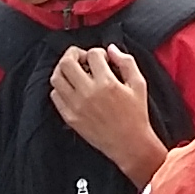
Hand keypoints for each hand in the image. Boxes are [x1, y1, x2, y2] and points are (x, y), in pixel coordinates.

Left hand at [51, 45, 157, 164]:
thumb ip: (126, 62)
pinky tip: (71, 88)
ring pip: (56, 78)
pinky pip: (55, 96)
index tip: (102, 59)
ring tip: (74, 71)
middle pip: (67, 62)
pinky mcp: (70, 118)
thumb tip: (111, 49)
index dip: (98, 52)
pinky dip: (60, 88)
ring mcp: (76, 106)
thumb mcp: (139, 84)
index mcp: (107, 83)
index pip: (92, 54)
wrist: (129, 144)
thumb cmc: (136, 115)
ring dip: (63, 69)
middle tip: (82, 58)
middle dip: (74, 54)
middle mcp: (88, 93)